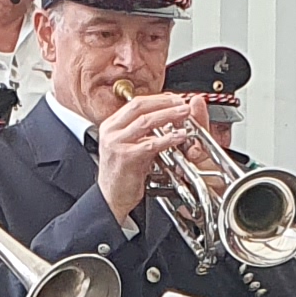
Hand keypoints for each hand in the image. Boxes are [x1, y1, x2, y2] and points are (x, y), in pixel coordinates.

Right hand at [94, 91, 203, 221]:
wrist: (111, 198)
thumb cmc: (122, 175)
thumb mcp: (128, 146)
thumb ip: (142, 132)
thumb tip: (162, 117)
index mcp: (111, 126)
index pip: (135, 103)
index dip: (157, 98)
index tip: (174, 98)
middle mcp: (111, 131)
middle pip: (140, 106)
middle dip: (164, 102)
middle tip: (182, 102)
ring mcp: (117, 143)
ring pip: (146, 121)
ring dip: (168, 115)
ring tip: (184, 113)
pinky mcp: (126, 157)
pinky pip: (151, 144)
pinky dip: (168, 138)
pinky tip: (179, 136)